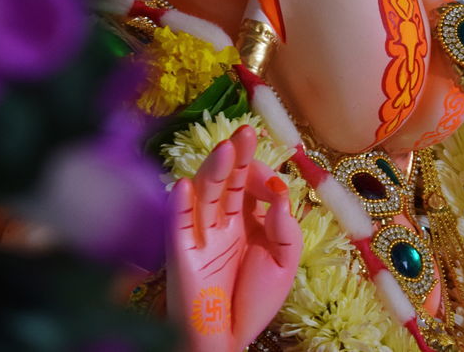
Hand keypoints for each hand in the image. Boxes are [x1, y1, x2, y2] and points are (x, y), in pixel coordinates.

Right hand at [166, 125, 300, 351]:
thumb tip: (282, 190)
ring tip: (223, 149)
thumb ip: (286, 227)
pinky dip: (179, 205)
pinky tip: (184, 186)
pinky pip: (178, 224)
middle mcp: (221, 221)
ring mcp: (200, 233)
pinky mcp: (181, 251)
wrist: (227, 339)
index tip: (273, 184)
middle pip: (226, 181)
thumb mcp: (284, 262)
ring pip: (204, 195)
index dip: (262, 176)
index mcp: (246, 220)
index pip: (250, 183)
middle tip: (244, 132)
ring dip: (213, 171)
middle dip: (236, 156)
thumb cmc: (254, 301)